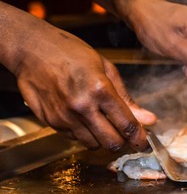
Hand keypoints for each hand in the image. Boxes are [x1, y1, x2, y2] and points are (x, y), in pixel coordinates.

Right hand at [13, 17, 155, 150]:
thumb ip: (126, 97)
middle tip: (127, 136)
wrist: (30, 49)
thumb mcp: (105, 68)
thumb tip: (148, 119)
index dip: (140, 138)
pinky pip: (75, 138)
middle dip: (124, 143)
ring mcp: (64, 117)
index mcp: (99, 89)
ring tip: (104, 124)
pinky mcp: (51, 122)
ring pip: (93, 145)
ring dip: (103, 139)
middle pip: (112, 143)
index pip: (126, 125)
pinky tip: (85, 119)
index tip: (145, 142)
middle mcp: (81, 107)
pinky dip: (85, 134)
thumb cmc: (70, 52)